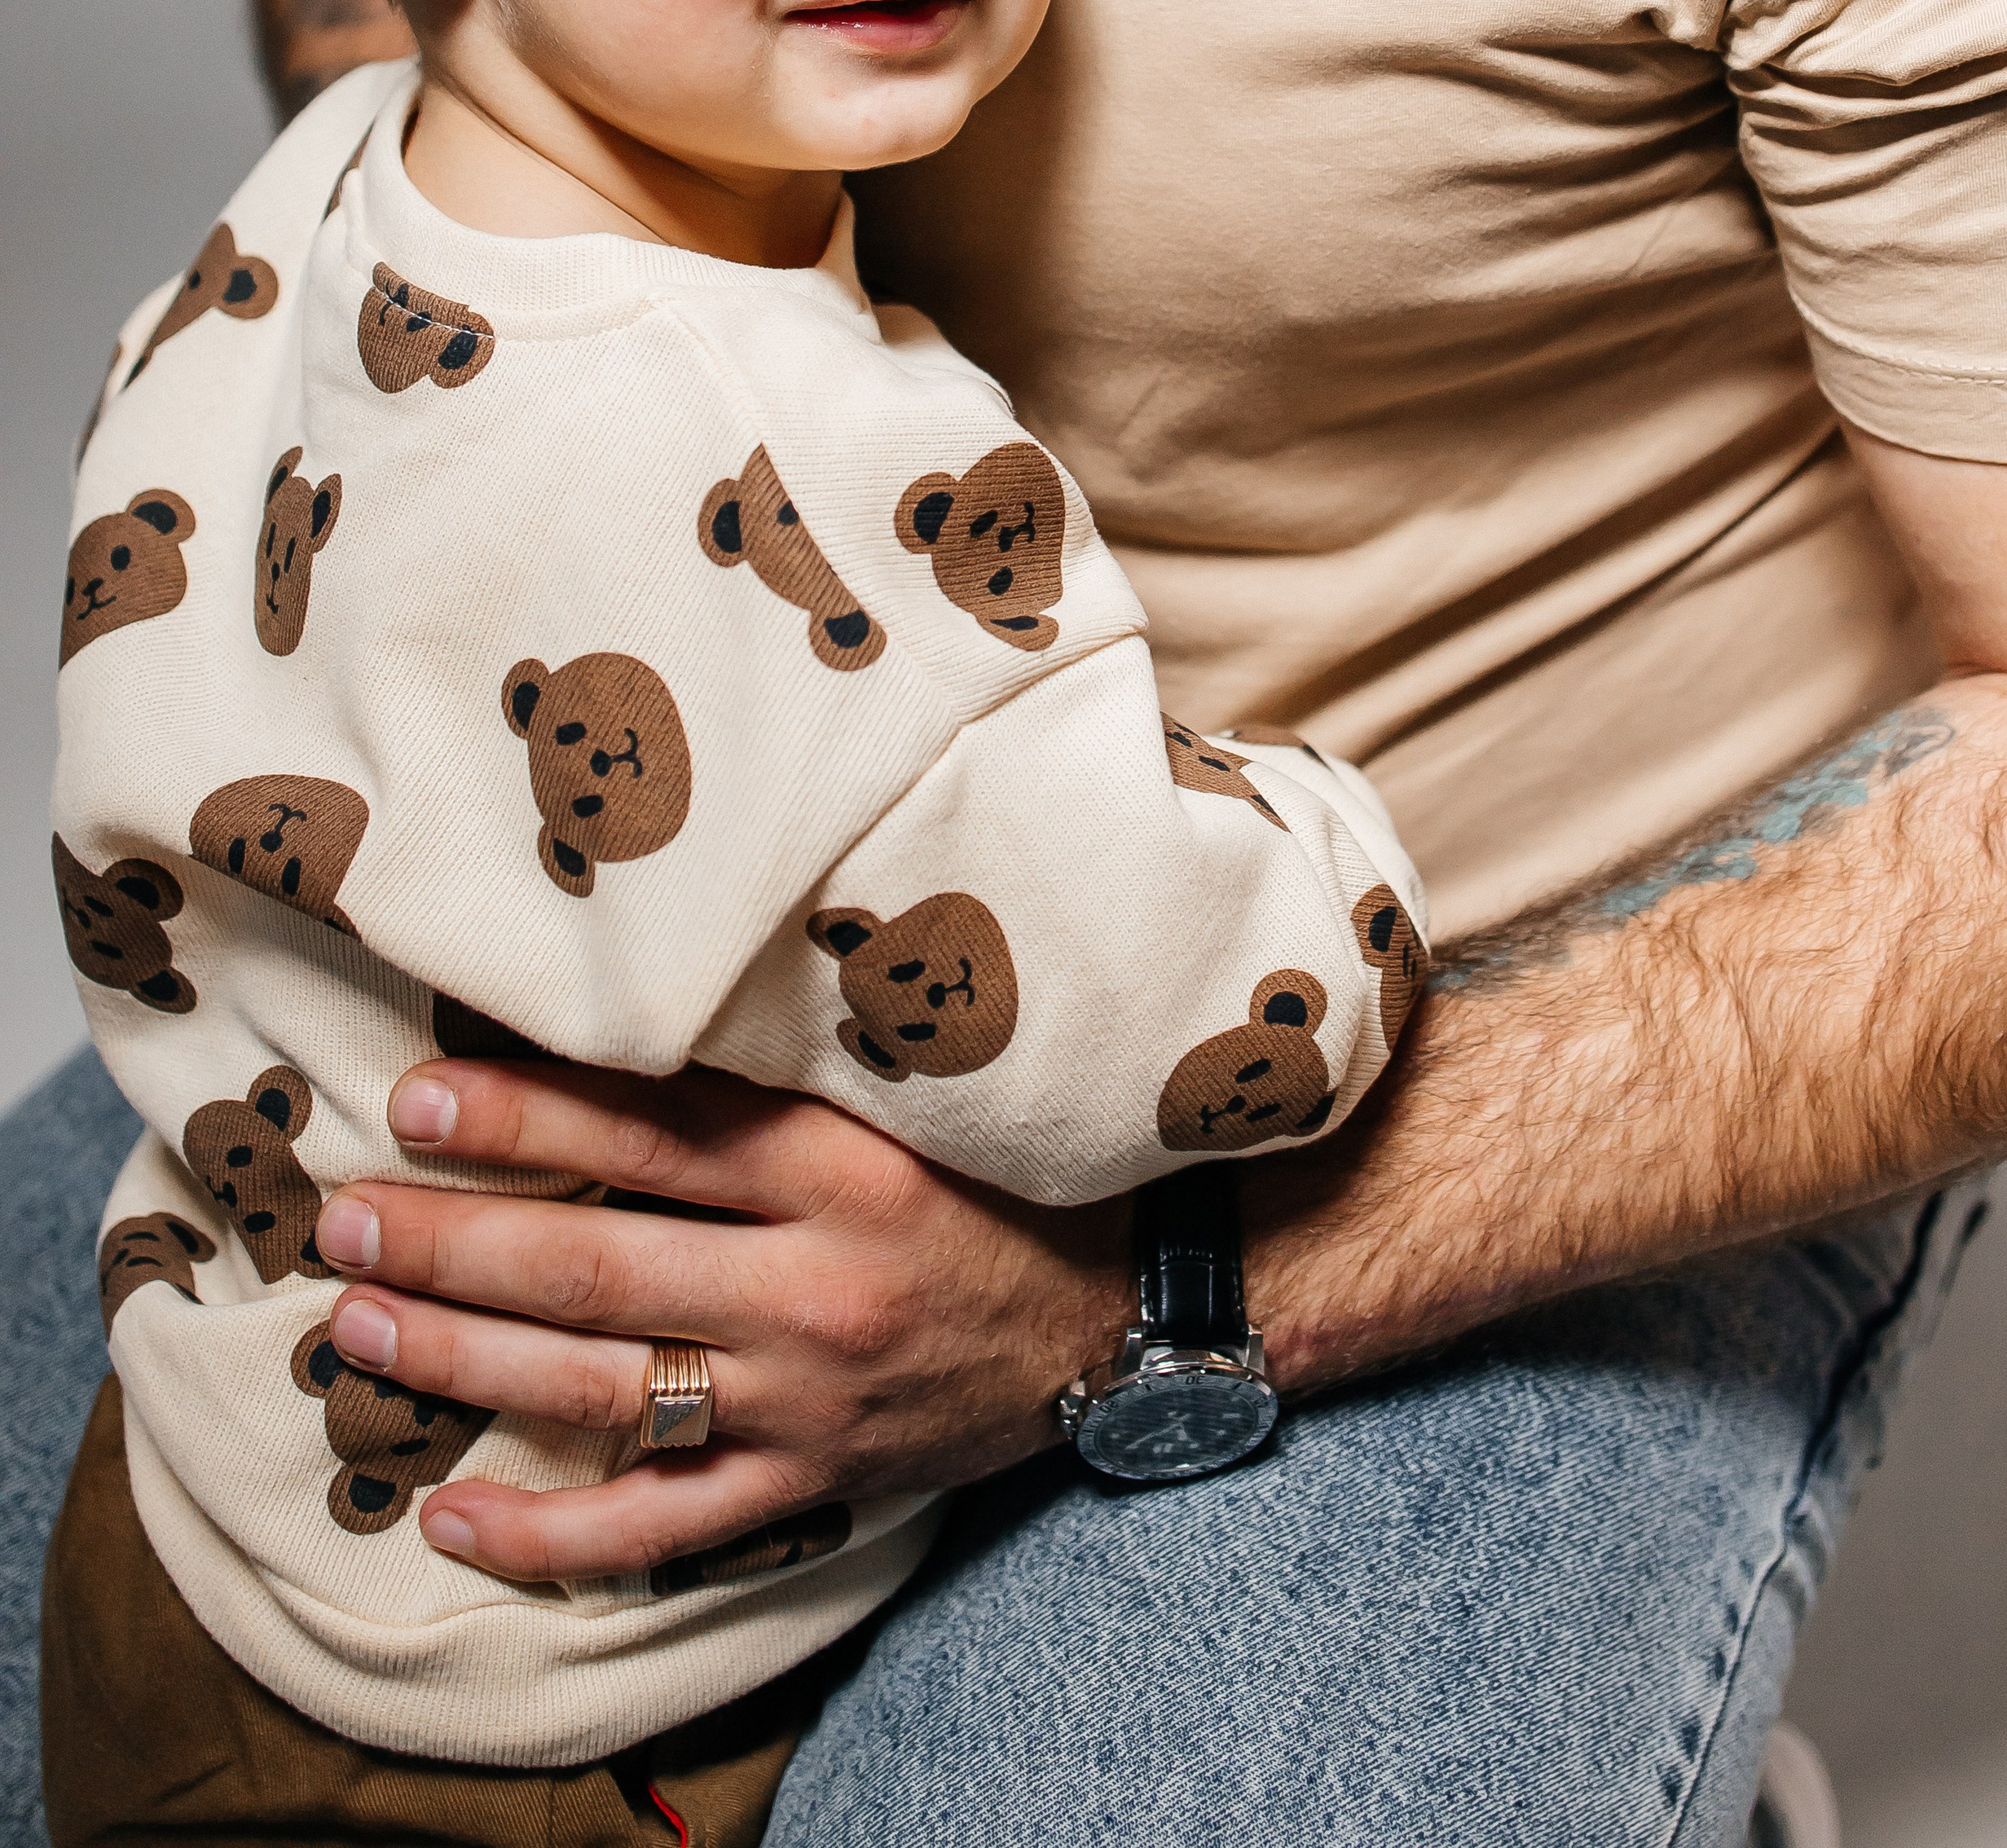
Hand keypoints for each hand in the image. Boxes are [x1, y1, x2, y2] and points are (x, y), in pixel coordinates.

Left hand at [313, 1058, 1132, 1583]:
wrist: (1127, 1311)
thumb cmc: (999, 1177)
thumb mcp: (906, 1100)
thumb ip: (780, 1068)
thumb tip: (629, 1009)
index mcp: (845, 1168)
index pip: (657, 1134)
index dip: (529, 1115)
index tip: (418, 1097)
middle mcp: (817, 1285)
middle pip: (601, 1267)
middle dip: (454, 1242)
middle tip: (340, 1217)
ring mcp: (807, 1398)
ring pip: (606, 1390)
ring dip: (466, 1363)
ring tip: (359, 1328)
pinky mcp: (811, 1483)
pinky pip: (662, 1528)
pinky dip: (551, 1536)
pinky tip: (450, 1522)